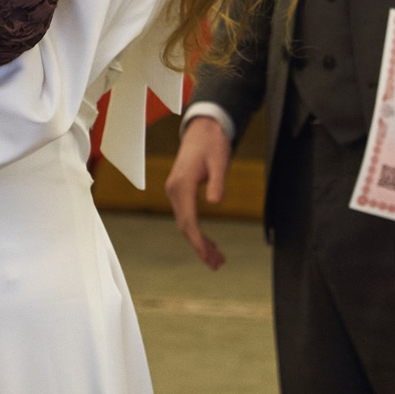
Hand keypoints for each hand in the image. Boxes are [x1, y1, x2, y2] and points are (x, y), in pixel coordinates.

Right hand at [165, 115, 232, 270]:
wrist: (203, 129)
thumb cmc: (212, 143)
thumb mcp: (219, 161)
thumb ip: (217, 182)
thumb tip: (216, 203)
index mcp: (182, 184)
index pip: (188, 220)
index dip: (198, 241)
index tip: (209, 257)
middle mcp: (174, 189)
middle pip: (185, 226)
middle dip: (200, 247)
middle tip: (218, 264)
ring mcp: (175, 190)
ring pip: (184, 223)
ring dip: (199, 242)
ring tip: (217, 259)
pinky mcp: (179, 190)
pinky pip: (186, 216)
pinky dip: (196, 231)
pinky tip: (209, 242)